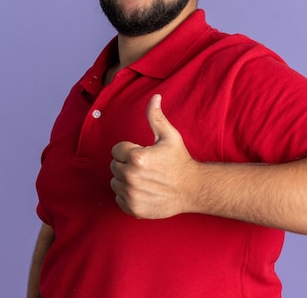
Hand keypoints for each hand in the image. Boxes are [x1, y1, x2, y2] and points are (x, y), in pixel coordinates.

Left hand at [110, 94, 197, 218]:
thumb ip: (156, 117)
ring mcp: (131, 194)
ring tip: (144, 178)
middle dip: (126, 164)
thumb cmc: (180, 161)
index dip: (129, 150)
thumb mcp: (169, 136)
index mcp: (136, 157)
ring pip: (115, 182)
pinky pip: (118, 198)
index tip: (143, 154)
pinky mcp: (133, 208)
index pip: (116, 150)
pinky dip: (127, 196)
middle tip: (145, 167)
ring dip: (125, 180)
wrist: (192, 189)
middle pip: (114, 166)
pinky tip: (143, 191)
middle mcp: (130, 176)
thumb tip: (154, 97)